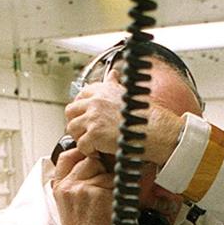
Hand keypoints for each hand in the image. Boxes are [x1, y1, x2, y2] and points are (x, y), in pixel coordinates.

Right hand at [52, 148, 113, 224]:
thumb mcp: (69, 207)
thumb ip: (74, 185)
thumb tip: (90, 167)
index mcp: (60, 188)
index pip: (67, 157)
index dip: (80, 154)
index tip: (89, 157)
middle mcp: (69, 185)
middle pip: (89, 160)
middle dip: (100, 170)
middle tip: (104, 187)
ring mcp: (84, 188)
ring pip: (105, 170)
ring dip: (112, 181)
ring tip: (108, 200)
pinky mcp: (99, 192)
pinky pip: (116, 181)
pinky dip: (120, 190)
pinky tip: (114, 204)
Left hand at [65, 75, 185, 165]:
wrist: (153, 130)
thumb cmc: (144, 116)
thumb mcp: (127, 93)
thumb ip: (114, 84)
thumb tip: (113, 73)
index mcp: (102, 90)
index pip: (79, 96)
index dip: (80, 109)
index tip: (86, 118)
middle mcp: (95, 101)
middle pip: (70, 111)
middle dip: (76, 122)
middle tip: (86, 132)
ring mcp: (93, 117)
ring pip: (72, 129)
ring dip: (80, 137)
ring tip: (93, 143)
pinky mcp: (94, 134)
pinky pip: (81, 145)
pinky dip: (88, 151)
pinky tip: (99, 151)